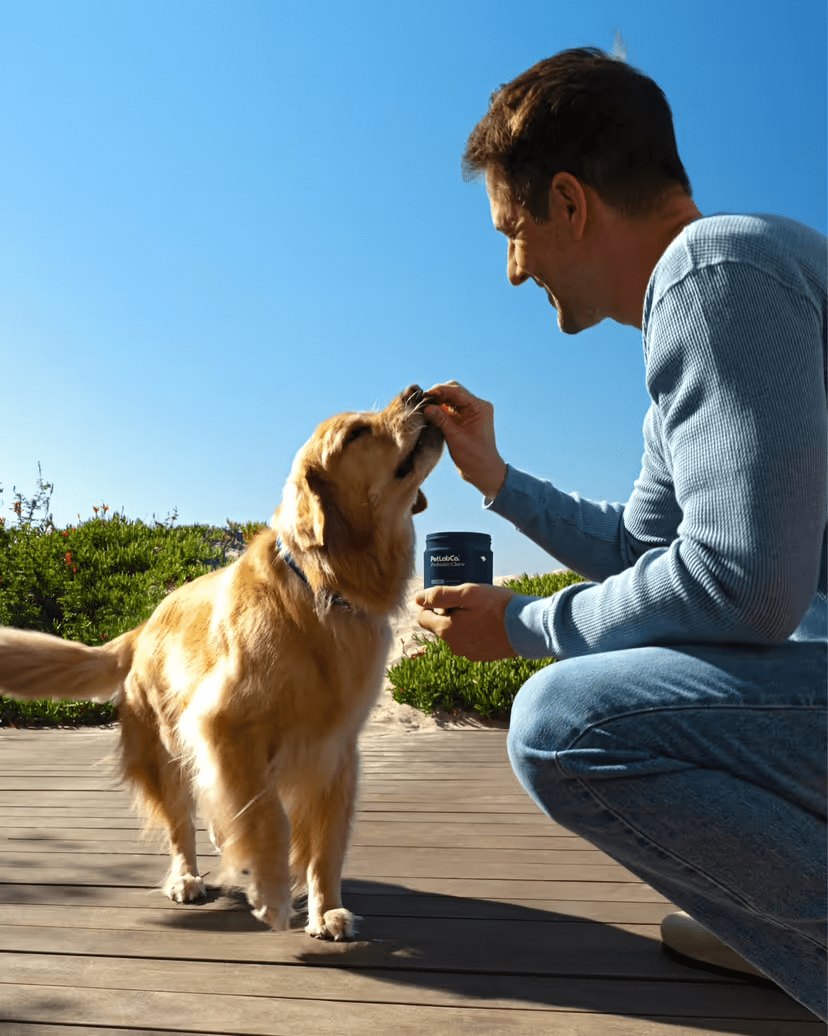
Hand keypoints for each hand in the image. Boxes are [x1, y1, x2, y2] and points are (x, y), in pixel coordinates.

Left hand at [415, 583, 517, 661]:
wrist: (528, 628)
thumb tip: (417, 599)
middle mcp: (454, 646)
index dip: (432, 604)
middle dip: (448, 612)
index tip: (449, 596)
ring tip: (482, 610)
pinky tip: (489, 622)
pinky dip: (474, 631)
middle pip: (440, 625)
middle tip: (469, 601)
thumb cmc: (498, 607)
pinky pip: (470, 640)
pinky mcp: (482, 656)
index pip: (422, 617)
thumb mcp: (468, 593)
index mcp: (446, 630)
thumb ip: (440, 596)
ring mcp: (468, 653)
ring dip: (462, 621)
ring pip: (455, 633)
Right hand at [423, 382, 506, 499]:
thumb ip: (441, 420)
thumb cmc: (474, 457)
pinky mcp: (467, 419)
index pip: (457, 391)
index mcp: (479, 408)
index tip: (425, 394)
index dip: (439, 390)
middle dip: (438, 395)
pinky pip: (452, 409)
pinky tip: (431, 414)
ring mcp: (472, 412)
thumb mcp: (455, 438)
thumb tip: (427, 407)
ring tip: (425, 408)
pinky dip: (441, 410)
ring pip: (452, 399)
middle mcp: (478, 406)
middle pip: (454, 392)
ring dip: (439, 402)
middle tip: (423, 401)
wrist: (484, 472)